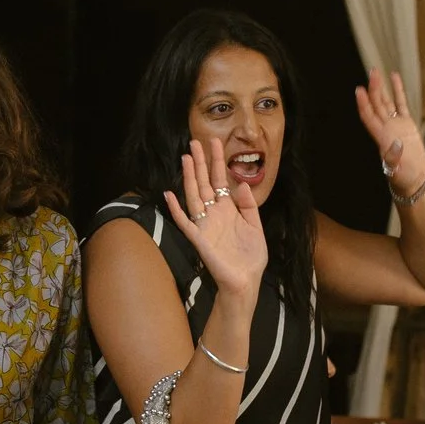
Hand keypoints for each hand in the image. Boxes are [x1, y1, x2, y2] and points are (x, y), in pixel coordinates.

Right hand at [161, 137, 268, 299]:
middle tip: (194, 142)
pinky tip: (169, 194)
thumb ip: (248, 206)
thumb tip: (242, 184)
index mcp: (228, 210)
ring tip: (186, 158)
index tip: (215, 142)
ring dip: (189, 177)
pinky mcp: (199, 239)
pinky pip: (184, 222)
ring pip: (194, 196)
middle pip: (204, 183)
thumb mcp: (255, 227)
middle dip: (200, 163)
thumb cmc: (250, 257)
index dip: (217, 161)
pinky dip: (175, 209)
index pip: (220, 180)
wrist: (246, 281)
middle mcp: (214, 213)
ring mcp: (204, 225)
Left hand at [353, 71, 424, 197]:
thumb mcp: (396, 171)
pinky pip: (401, 104)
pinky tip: (395, 78)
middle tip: (372, 72)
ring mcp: (395, 124)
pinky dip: (398, 91)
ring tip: (378, 72)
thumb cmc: (402, 178)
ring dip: (382, 87)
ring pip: (386, 102)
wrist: (412, 179)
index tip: (359, 91)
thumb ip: (394, 158)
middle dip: (374, 88)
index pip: (369, 117)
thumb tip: (396, 144)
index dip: (364, 104)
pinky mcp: (406, 124)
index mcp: (381, 137)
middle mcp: (385, 128)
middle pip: (377, 104)